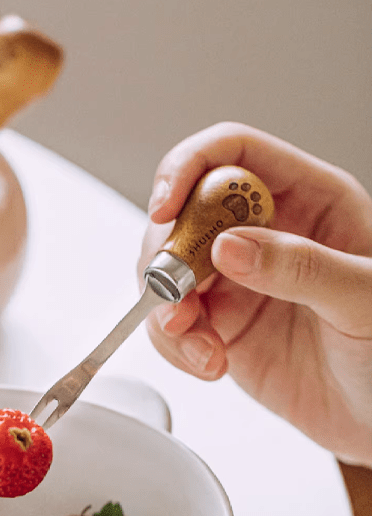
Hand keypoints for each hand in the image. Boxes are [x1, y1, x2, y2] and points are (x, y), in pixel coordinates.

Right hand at [140, 122, 371, 466]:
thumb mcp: (366, 300)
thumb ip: (302, 267)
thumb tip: (229, 246)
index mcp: (310, 202)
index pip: (234, 154)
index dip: (190, 167)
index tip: (165, 208)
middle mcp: (266, 236)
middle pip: (186, 213)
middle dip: (166, 253)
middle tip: (176, 292)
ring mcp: (238, 282)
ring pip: (168, 270)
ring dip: (165, 305)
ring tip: (194, 338)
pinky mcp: (220, 327)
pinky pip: (172, 323)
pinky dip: (175, 344)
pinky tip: (209, 362)